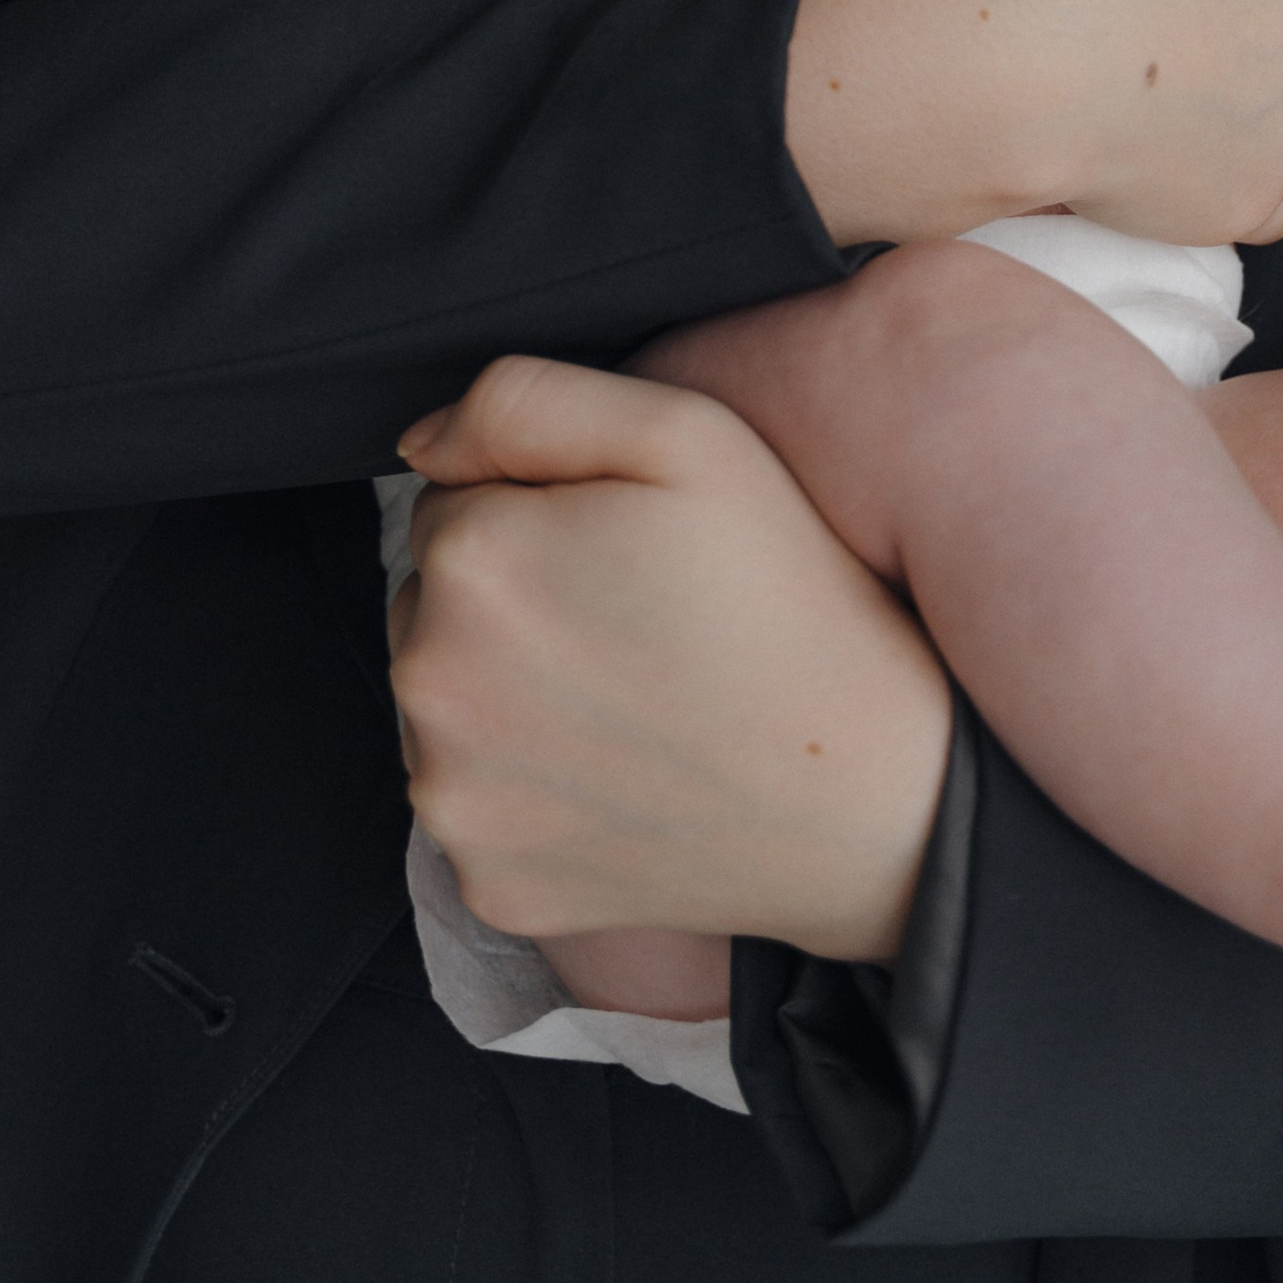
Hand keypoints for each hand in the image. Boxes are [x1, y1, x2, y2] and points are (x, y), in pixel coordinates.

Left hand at [390, 352, 953, 959]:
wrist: (863, 795)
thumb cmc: (786, 597)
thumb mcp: (688, 435)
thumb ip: (526, 400)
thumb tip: (419, 442)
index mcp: (473, 559)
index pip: (451, 502)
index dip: (543, 513)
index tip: (627, 551)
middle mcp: (432, 685)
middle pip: (434, 607)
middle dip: (513, 604)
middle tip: (637, 623)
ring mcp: (454, 799)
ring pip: (447, 708)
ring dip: (509, 695)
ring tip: (633, 699)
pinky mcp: (484, 882)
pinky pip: (479, 806)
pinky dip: (531, 790)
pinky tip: (621, 775)